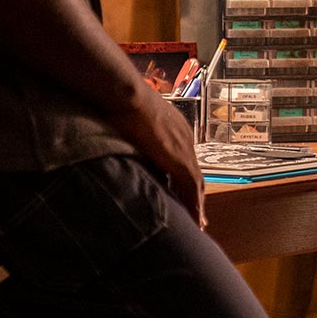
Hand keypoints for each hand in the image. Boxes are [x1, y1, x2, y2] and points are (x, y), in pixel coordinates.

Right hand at [116, 84, 207, 226]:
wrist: (126, 95)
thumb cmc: (122, 102)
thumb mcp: (129, 121)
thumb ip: (131, 136)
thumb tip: (120, 143)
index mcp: (175, 129)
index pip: (183, 159)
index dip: (185, 177)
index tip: (184, 192)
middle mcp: (185, 139)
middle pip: (194, 172)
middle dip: (195, 193)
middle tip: (196, 213)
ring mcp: (184, 149)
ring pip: (196, 184)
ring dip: (196, 203)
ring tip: (197, 222)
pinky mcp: (180, 160)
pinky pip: (191, 188)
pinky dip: (194, 204)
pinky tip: (195, 219)